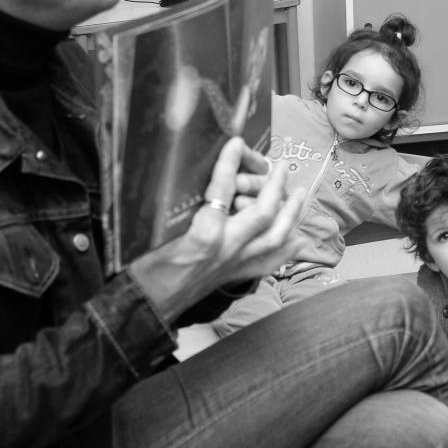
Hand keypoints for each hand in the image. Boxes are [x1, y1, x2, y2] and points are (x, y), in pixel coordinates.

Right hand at [129, 137, 307, 322]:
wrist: (151, 304)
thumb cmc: (148, 267)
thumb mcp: (158, 229)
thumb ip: (180, 204)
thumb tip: (200, 177)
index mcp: (203, 234)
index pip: (222, 190)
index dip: (230, 164)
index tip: (236, 143)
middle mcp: (226, 248)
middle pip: (262, 213)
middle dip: (274, 186)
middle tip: (280, 165)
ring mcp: (236, 264)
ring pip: (275, 236)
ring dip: (290, 212)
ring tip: (300, 192)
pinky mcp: (237, 275)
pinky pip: (271, 261)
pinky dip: (287, 248)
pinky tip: (298, 237)